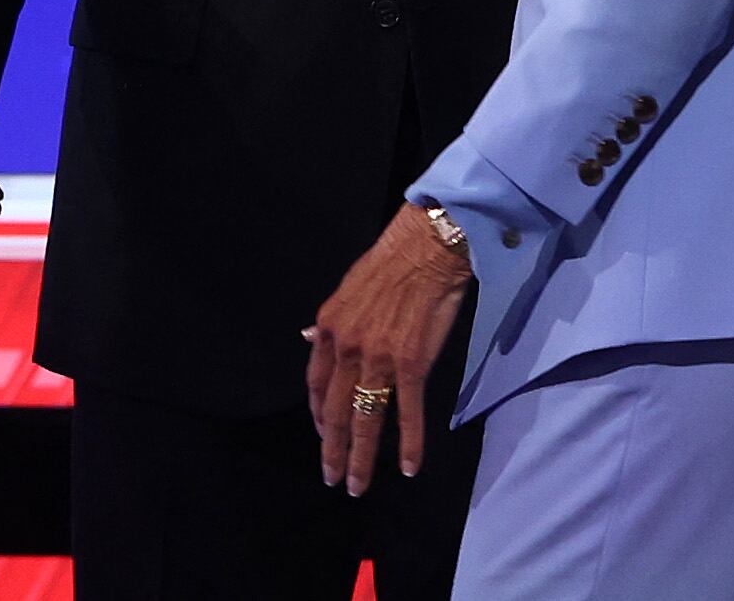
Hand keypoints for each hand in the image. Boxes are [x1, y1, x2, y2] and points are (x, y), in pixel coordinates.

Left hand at [304, 204, 471, 495]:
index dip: (317, 415)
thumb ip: (329, 322)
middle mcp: (347, 348)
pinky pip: (407, 413)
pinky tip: (407, 467)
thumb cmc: (389, 263)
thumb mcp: (345, 290)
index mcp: (328, 328)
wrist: (425, 247)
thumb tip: (308, 336)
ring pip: (365, 420)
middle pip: (335, 412)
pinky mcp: (411, 365)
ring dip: (361, 458)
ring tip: (357, 485)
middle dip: (332, 451)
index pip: (315, 384)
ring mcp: (378, 359)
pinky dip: (408, 444)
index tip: (322, 436)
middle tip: (332, 479)